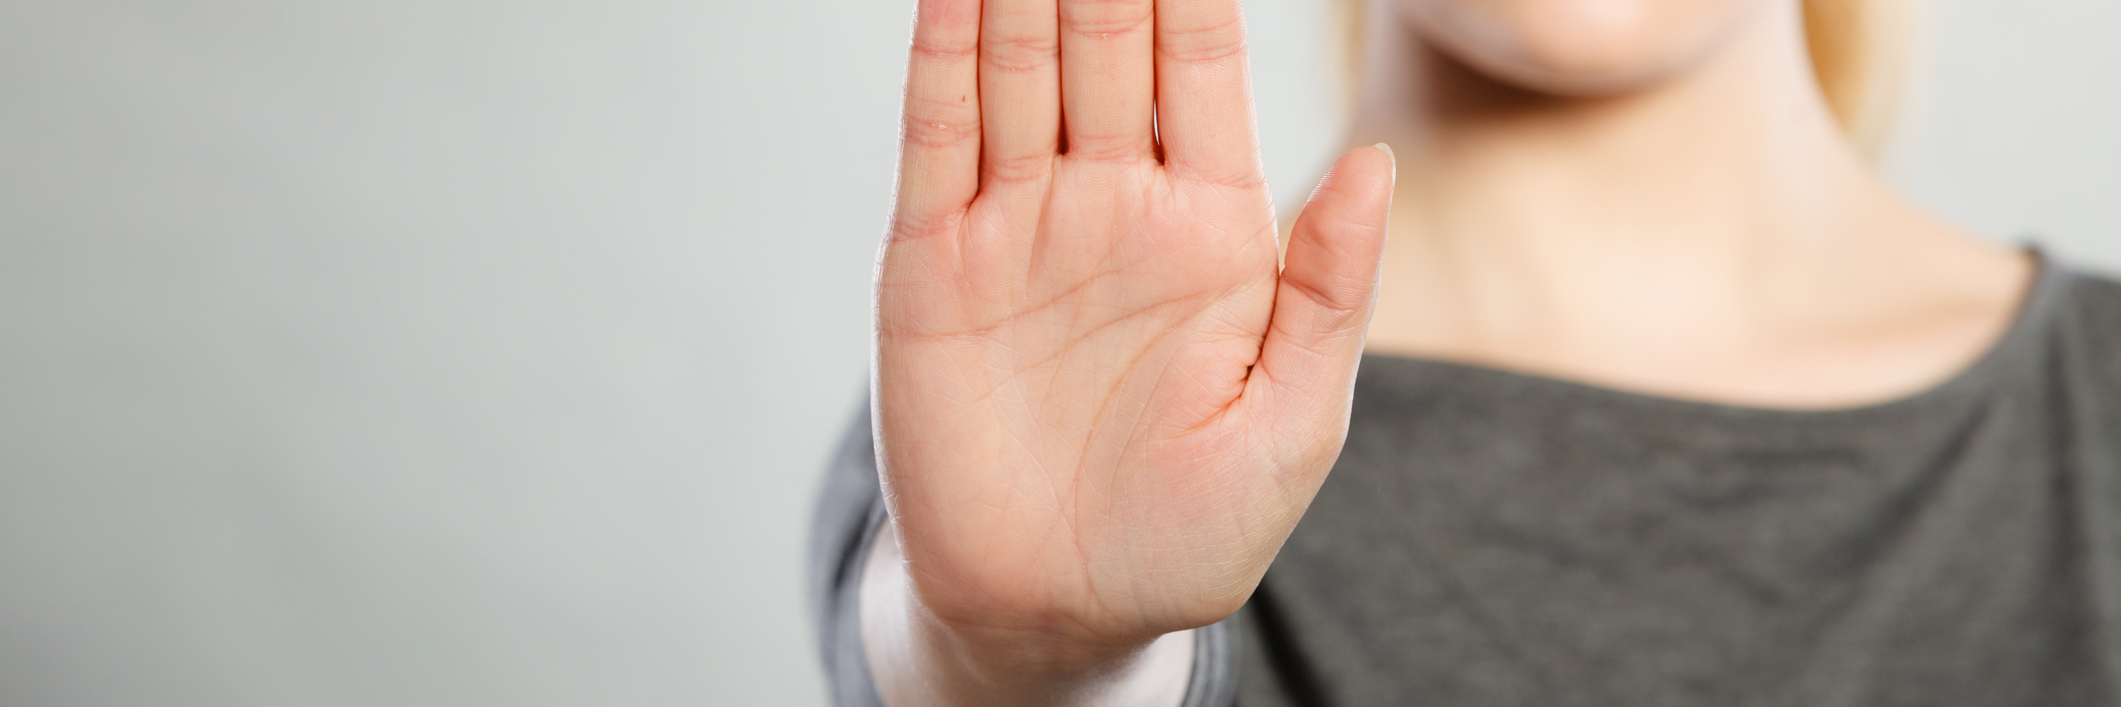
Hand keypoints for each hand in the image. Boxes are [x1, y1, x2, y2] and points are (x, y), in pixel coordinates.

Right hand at [871, 0, 1394, 690]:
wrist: (1057, 612)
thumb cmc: (1193, 530)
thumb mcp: (1294, 420)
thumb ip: (1329, 287)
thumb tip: (1377, 160)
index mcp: (1208, 226)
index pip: (1201, 65)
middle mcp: (1109, 203)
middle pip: (1105, 41)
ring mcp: (1016, 226)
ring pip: (1016, 66)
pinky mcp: (932, 264)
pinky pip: (936, 138)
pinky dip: (938, 55)